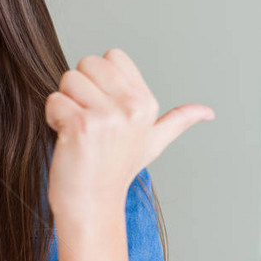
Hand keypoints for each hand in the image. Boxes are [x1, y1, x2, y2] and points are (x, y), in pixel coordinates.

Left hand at [44, 48, 213, 218]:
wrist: (92, 204)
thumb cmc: (115, 171)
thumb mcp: (152, 143)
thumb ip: (177, 121)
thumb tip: (207, 112)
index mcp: (146, 103)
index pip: (112, 56)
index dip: (97, 77)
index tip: (100, 106)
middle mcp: (131, 107)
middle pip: (87, 62)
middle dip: (77, 88)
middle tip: (85, 118)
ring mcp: (107, 116)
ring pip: (68, 79)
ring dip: (64, 104)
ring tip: (77, 129)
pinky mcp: (81, 125)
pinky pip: (54, 100)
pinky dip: (53, 118)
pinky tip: (66, 138)